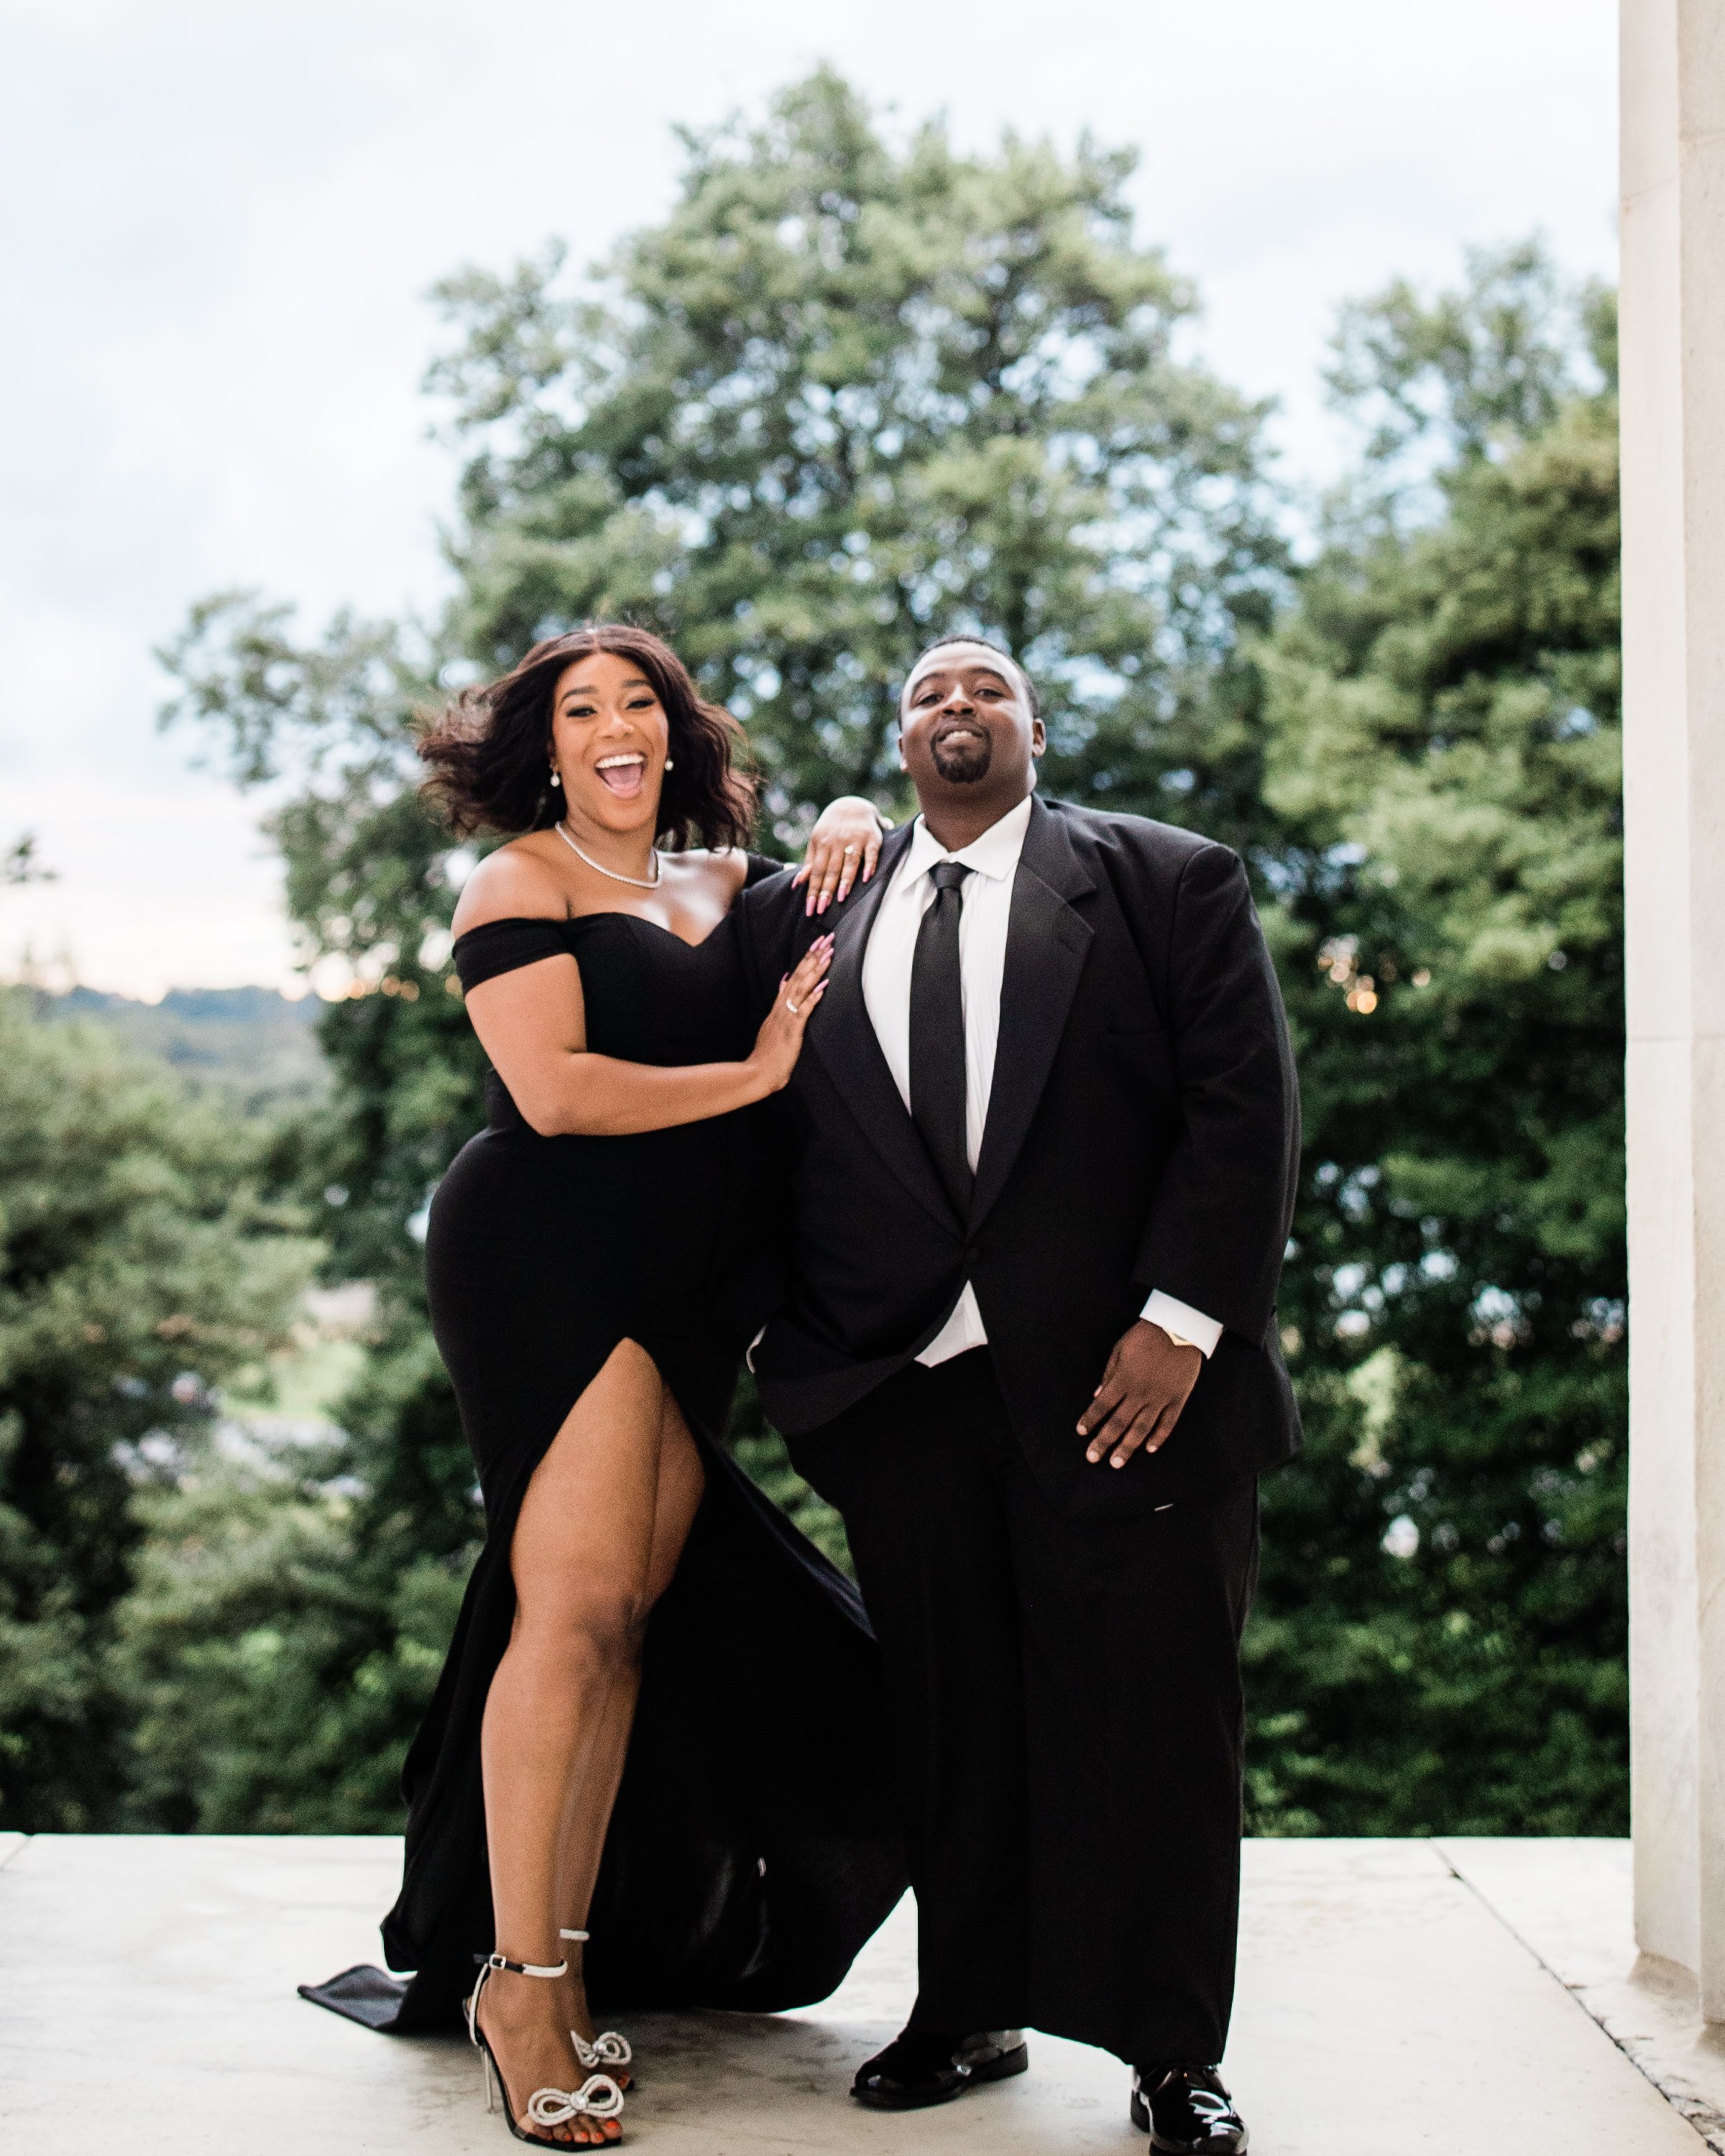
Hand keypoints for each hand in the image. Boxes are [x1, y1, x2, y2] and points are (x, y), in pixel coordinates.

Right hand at [746, 937, 833, 1094]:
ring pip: (801, 988)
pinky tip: (824, 986)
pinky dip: (813, 997)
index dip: (806, 960)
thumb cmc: (768, 1055)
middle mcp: (782, 1008)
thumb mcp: (772, 1024)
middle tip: (827, 939)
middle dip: (814, 957)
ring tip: (828, 954)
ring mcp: (786, 1018)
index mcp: (779, 1007)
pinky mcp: (791, 1031)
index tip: (818, 944)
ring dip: (816, 971)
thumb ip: (779, 1002)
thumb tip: (784, 982)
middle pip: (799, 976)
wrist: (757, 1073)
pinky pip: (803, 1011)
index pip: (794, 977)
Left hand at [793, 797, 887, 915]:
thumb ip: (810, 863)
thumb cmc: (831, 829)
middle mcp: (837, 841)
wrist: (852, 805)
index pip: (816, 871)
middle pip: (831, 870)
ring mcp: (855, 839)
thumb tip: (797, 884)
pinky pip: (871, 854)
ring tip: (841, 898)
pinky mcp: (872, 838)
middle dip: (826, 891)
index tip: (811, 908)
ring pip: (849, 863)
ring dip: (845, 880)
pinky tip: (866, 878)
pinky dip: (869, 865)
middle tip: (822, 909)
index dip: (813, 891)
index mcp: (821, 843)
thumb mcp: (816, 841)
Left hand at [1078, 1320, 1202, 1468]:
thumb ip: (1109, 1374)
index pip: (1102, 1405)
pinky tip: (1149, 1449)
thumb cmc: (1146, 1336)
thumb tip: (1097, 1395)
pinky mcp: (1178, 1398)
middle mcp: (1140, 1392)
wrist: (1180, 1327)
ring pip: (1142, 1428)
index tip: (1081, 1432)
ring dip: (1128, 1447)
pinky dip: (1159, 1437)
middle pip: (1118, 1422)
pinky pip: (1168, 1423)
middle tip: (1093, 1458)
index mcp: (1124, 1379)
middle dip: (1104, 1441)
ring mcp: (1160, 1397)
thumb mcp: (1120, 1349)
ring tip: (1117, 1462)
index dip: (1090, 1419)